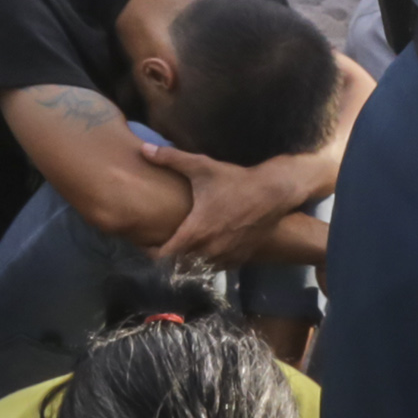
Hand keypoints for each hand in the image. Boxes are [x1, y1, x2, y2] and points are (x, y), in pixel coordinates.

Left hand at [144, 143, 311, 265]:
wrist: (274, 193)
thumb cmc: (235, 181)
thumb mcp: (202, 167)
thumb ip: (171, 159)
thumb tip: (143, 149)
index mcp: (195, 232)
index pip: (164, 256)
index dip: (152, 251)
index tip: (148, 242)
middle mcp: (209, 250)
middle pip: (179, 265)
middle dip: (170, 256)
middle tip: (164, 242)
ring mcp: (226, 257)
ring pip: (198, 268)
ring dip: (189, 261)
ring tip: (184, 248)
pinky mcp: (240, 259)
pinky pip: (217, 268)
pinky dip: (209, 262)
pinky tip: (207, 248)